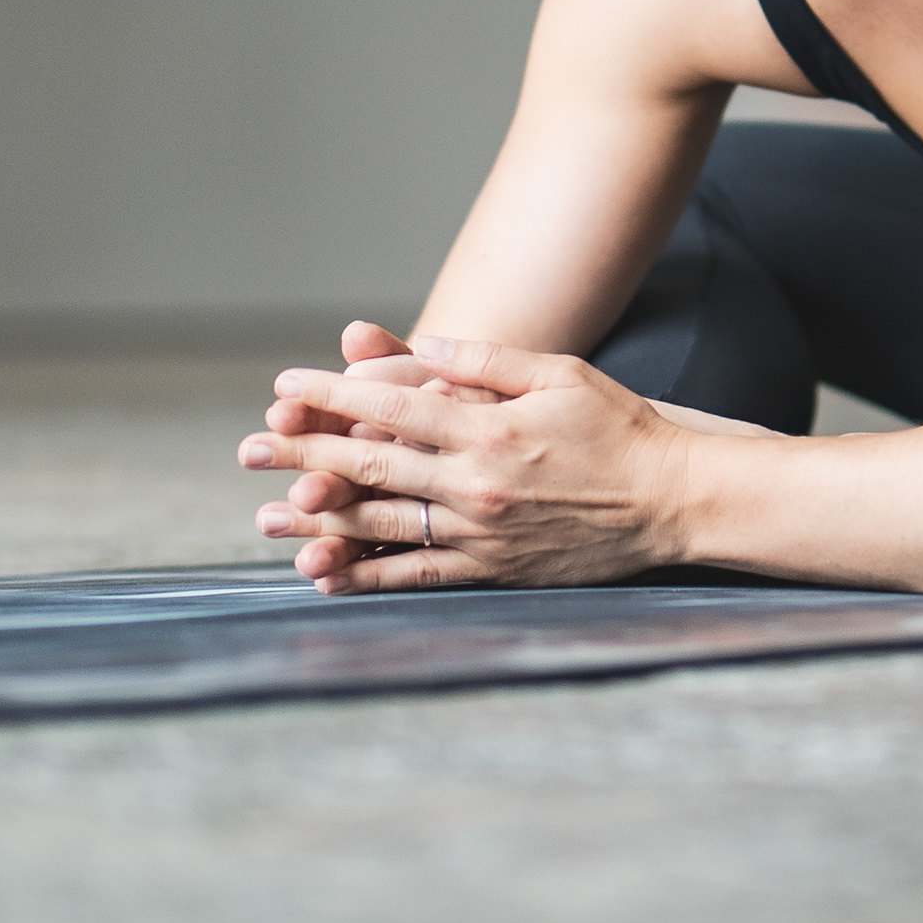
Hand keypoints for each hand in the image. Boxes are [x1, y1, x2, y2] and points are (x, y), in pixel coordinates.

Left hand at [240, 331, 694, 592]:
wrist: (673, 501)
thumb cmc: (620, 429)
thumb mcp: (560, 373)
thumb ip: (486, 360)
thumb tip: (422, 345)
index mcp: (489, 425)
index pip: (392, 405)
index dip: (332, 395)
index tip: (285, 389)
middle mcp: (478, 481)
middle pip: (372, 464)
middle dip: (303, 454)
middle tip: (248, 449)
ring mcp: (483, 532)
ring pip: (383, 525)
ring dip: (319, 521)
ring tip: (269, 515)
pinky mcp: (494, 571)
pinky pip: (418, 576)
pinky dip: (368, 578)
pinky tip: (326, 576)